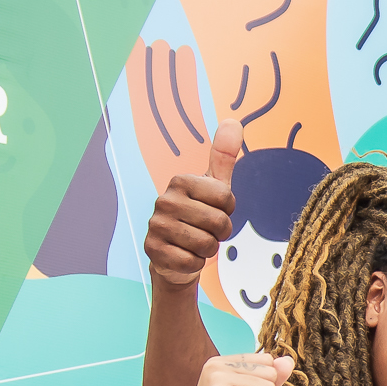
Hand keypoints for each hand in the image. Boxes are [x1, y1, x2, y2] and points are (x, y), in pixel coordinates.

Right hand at [144, 127, 240, 293]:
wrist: (175, 254)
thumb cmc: (199, 216)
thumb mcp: (215, 186)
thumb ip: (223, 156)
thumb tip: (233, 121)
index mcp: (180, 181)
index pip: (227, 199)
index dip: (228, 211)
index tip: (215, 210)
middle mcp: (165, 200)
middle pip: (219, 223)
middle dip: (220, 233)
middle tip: (207, 230)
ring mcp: (156, 226)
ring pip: (207, 245)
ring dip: (208, 250)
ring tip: (196, 243)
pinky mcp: (153, 251)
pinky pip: (192, 262)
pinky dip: (195, 264)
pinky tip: (185, 255)